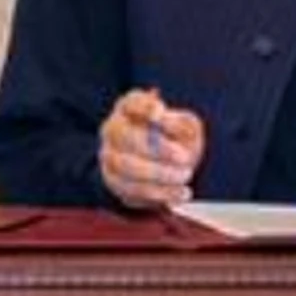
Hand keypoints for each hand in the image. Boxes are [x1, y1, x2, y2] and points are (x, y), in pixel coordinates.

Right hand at [99, 87, 204, 208]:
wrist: (172, 169)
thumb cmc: (178, 142)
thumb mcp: (187, 126)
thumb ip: (177, 121)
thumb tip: (158, 116)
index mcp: (129, 109)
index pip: (129, 102)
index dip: (142, 106)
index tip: (160, 112)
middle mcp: (112, 130)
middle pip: (122, 135)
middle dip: (155, 148)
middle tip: (184, 158)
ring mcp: (109, 157)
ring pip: (124, 166)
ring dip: (159, 174)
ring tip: (185, 175)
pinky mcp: (114, 183)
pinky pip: (131, 191)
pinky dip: (159, 193)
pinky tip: (180, 192)